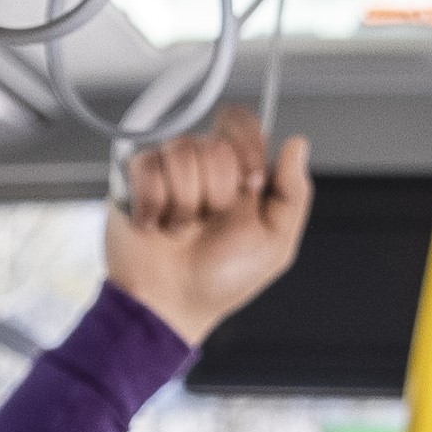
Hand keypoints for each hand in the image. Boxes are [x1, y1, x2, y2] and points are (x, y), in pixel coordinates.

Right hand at [103, 120, 313, 341]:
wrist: (171, 306)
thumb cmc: (220, 281)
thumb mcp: (275, 243)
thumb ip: (293, 192)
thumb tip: (297, 146)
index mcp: (239, 174)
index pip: (243, 125)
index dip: (248, 148)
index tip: (252, 184)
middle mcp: (204, 166)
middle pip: (214, 142)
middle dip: (218, 190)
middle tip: (211, 220)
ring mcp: (168, 170)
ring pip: (181, 153)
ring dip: (186, 203)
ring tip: (182, 229)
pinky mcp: (134, 179)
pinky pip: (147, 166)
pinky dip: (156, 203)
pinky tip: (158, 224)